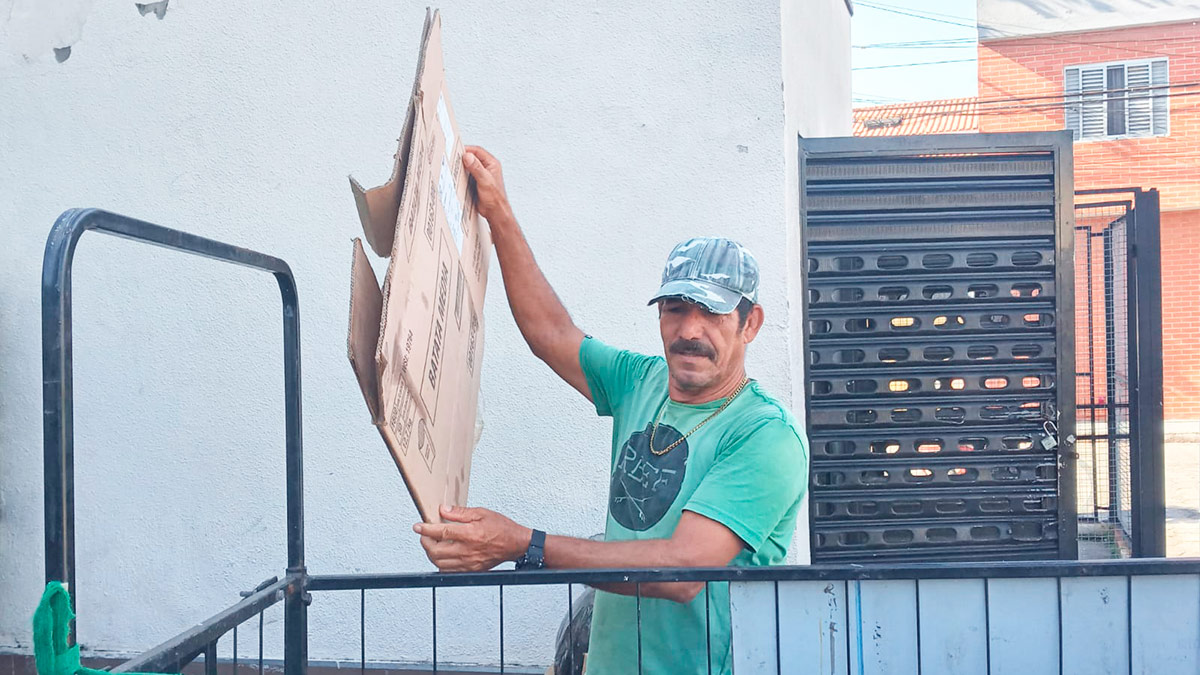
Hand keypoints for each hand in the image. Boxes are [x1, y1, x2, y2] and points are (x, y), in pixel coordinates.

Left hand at [413, 505, 532, 571]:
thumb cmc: (501, 528)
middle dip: (425, 542)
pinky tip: (442, 555)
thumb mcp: (481, 513)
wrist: (516, 544)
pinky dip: (440, 564)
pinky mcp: (471, 570)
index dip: (426, 529)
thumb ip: (460, 512)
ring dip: (431, 553)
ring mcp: (468, 563)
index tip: (417, 526)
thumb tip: (443, 510)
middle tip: (424, 535)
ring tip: (432, 544)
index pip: (441, 532)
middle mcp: (467, 550)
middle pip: (436, 551)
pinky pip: (448, 571)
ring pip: (439, 563)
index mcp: (470, 534)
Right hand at [462, 145, 512, 224]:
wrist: (495, 212)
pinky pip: (467, 175)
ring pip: (469, 166)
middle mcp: (487, 168)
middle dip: (463, 158)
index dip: (467, 150)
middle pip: (473, 158)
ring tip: (454, 167)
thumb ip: (476, 168)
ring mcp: (481, 175)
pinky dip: (461, 175)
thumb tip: (468, 157)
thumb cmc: (495, 198)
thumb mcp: (485, 180)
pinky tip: (457, 177)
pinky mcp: (476, 182)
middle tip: (453, 158)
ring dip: (462, 167)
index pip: (478, 151)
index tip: (457, 151)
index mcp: (492, 164)